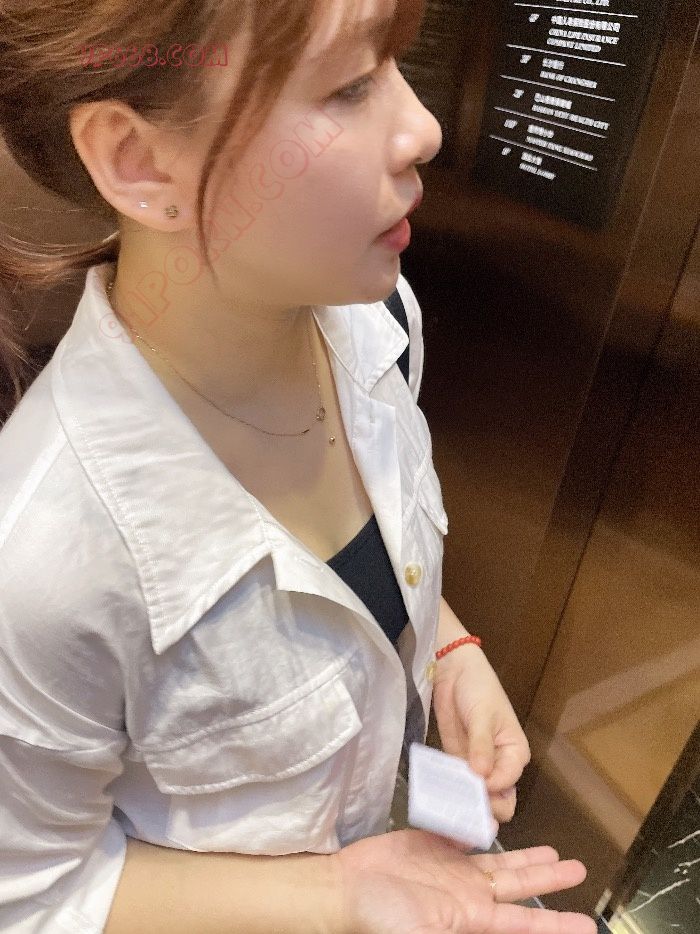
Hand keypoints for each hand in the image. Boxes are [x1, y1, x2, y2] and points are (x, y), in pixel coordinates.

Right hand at [337, 828, 596, 933]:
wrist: (347, 888)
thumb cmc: (381, 918)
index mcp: (471, 917)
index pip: (524, 923)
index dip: (556, 923)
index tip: (587, 924)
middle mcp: (468, 893)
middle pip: (518, 885)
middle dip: (549, 879)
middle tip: (578, 869)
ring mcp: (451, 867)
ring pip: (499, 861)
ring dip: (526, 856)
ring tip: (553, 851)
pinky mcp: (432, 845)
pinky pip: (464, 834)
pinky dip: (482, 827)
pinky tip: (498, 820)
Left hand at [431, 645, 530, 822]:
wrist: (455, 672)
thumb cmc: (479, 688)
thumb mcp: (483, 714)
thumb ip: (481, 744)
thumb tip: (482, 776)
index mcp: (515, 753)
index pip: (508, 782)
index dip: (492, 789)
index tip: (474, 784)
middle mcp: (500, 765)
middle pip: (500, 799)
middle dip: (484, 806)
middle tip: (463, 807)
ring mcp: (477, 767)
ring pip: (477, 797)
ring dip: (464, 803)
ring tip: (448, 808)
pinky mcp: (457, 762)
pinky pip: (456, 784)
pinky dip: (450, 792)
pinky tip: (437, 796)